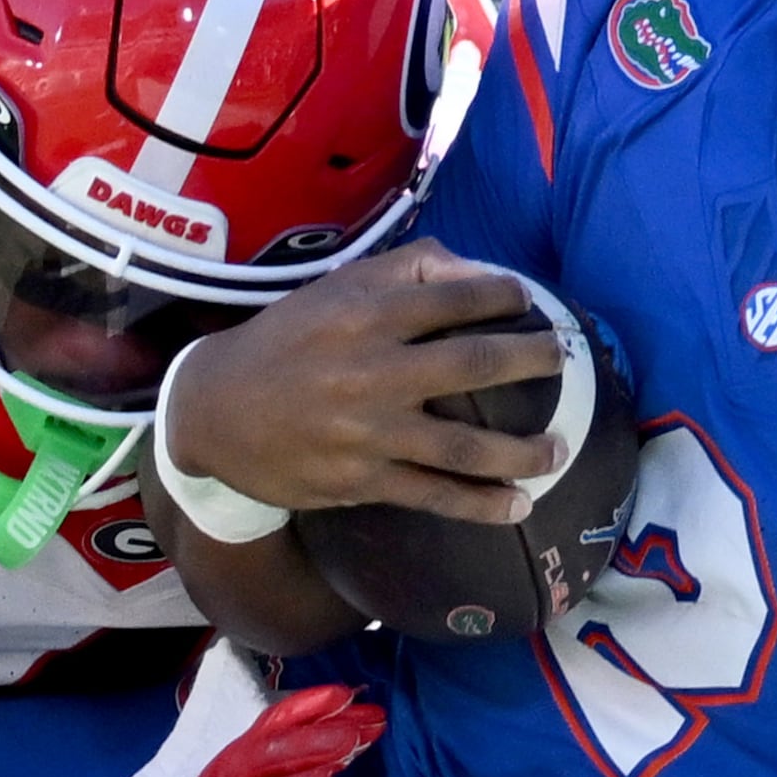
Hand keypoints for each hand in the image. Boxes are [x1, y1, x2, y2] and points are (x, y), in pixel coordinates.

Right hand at [164, 243, 569, 525]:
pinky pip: (434, 494)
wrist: (214, 410)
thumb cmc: (286, 340)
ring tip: (559, 450)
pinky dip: (481, 504)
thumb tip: (478, 272)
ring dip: (523, 450)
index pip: (455, 297)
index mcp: (365, 314)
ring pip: (465, 445)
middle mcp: (371, 370)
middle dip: (530, 361)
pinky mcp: (361, 479)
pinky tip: (519, 506)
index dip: (503, 297)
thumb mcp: (334, 289)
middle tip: (563, 360)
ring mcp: (368, 432)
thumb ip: (406, 271)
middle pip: (473, 365)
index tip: (526, 303)